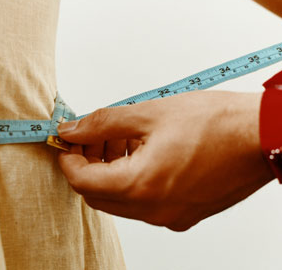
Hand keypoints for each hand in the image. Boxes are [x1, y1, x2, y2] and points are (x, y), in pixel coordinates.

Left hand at [57, 91, 274, 230]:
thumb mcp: (148, 114)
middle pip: (98, 196)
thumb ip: (102, 123)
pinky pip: (144, 204)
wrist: (263, 136)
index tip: (67, 140)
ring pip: (120, 201)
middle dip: (87, 166)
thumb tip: (72, 130)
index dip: (68, 160)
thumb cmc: (216, 123)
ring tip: (120, 140)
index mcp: (141, 186)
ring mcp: (170, 217)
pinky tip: (141, 154)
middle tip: (92, 138)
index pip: (82, 182)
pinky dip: (132, 181)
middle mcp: (154, 211)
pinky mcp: (184, 214)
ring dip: (110, 172)